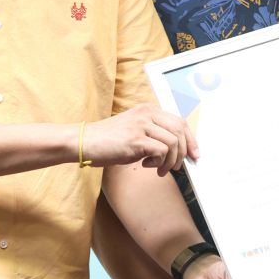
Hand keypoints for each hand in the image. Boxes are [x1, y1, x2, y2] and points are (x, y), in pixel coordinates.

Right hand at [84, 104, 198, 173]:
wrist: (84, 142)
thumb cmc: (109, 140)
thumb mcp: (135, 130)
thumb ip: (153, 134)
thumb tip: (177, 150)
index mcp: (148, 110)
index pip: (179, 121)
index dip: (191, 139)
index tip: (194, 154)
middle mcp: (147, 114)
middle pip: (180, 130)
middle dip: (185, 151)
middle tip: (178, 166)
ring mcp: (141, 125)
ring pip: (173, 142)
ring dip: (170, 161)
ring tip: (159, 169)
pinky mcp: (136, 139)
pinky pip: (161, 151)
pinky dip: (159, 163)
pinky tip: (146, 166)